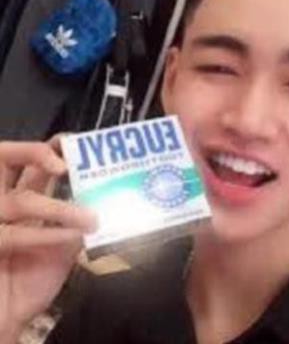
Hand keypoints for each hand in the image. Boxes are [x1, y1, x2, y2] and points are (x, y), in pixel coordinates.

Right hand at [0, 137, 96, 340]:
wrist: (9, 319)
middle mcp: (1, 204)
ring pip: (21, 201)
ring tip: (91, 218)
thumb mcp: (62, 247)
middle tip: (64, 163)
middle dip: (34, 154)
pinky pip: (15, 234)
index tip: (71, 143)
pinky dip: (48, 235)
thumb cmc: (32, 280)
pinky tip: (72, 236)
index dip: (43, 149)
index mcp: (19, 200)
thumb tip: (103, 205)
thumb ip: (76, 224)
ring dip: (60, 210)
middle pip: (4, 160)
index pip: (24, 161)